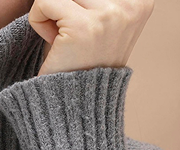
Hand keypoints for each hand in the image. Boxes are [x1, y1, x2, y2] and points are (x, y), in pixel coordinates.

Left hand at [28, 0, 153, 75]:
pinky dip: (38, 21)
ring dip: (51, 12)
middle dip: (62, 6)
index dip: (77, 5)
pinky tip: (55, 45)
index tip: (84, 32)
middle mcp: (131, 5)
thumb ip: (92, 1)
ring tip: (65, 41)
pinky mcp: (83, 27)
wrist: (75, 108)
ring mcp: (110, 15)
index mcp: (141, 1)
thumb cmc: (82, 64)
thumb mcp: (100, 22)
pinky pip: (44, 2)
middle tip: (70, 37)